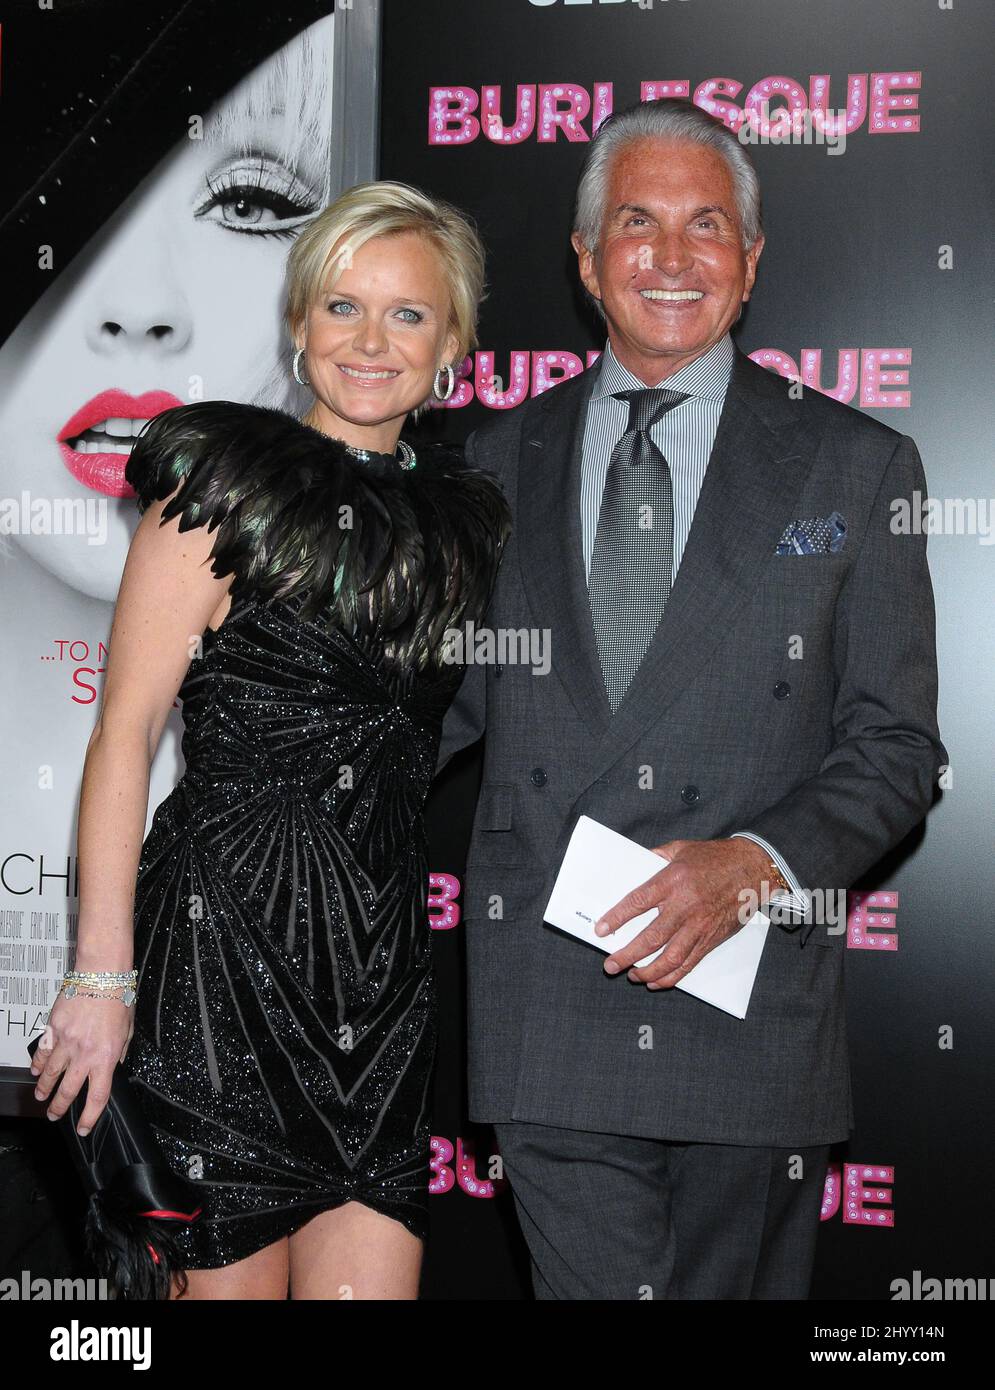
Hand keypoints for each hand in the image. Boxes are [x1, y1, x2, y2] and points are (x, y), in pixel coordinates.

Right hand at [29, 994, 133, 1135]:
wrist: (102, 973)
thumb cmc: (119, 996)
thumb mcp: (129, 1029)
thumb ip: (120, 1051)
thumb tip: (115, 1065)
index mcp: (107, 1056)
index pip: (97, 1097)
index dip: (89, 1117)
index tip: (83, 1127)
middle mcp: (85, 1053)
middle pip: (69, 1091)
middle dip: (59, 1107)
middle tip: (54, 1115)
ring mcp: (66, 1042)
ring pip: (50, 1074)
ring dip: (44, 1088)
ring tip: (41, 1096)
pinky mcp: (53, 1030)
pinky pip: (42, 1053)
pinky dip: (37, 1065)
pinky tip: (35, 1071)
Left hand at [594, 837, 770, 988]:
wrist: (753, 868)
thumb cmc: (716, 857)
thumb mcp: (681, 848)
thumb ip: (655, 856)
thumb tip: (634, 862)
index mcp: (673, 881)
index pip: (638, 903)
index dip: (617, 918)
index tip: (601, 930)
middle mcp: (685, 906)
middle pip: (651, 937)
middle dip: (627, 955)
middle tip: (610, 965)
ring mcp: (699, 925)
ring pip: (670, 957)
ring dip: (648, 972)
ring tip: (632, 976)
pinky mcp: (711, 938)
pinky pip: (689, 963)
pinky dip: (671, 976)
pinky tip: (656, 981)